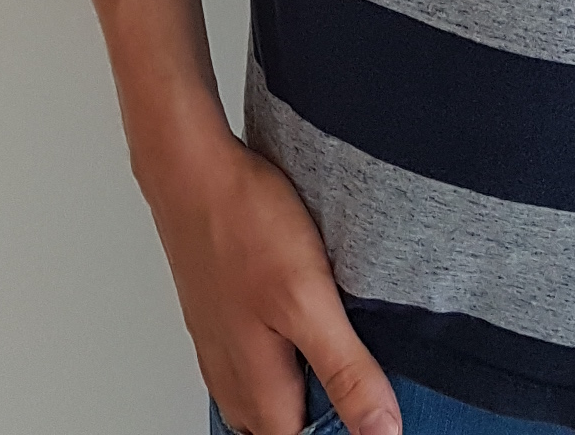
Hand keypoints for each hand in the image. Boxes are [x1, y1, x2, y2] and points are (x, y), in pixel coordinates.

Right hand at [143, 125, 401, 434]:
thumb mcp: (308, 300)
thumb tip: (383, 431)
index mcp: (258, 392)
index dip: (347, 426)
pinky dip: (286, 344)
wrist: (192, 167)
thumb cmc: (243, 225)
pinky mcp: (221, 311)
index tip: (373, 393)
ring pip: (271, 386)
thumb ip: (345, 369)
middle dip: (325, 402)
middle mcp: (234, 378)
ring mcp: (222, 345)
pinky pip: (257, 351)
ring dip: (306, 373)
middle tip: (362, 363)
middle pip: (287, 421)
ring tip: (338, 333)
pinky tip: (305, 309)